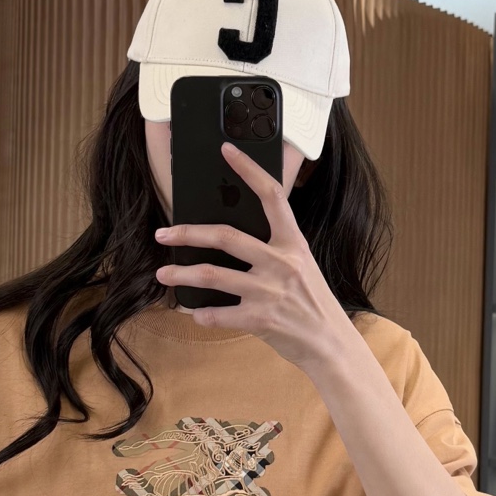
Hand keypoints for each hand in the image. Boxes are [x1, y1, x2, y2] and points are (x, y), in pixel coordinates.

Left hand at [154, 144, 354, 375]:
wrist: (331, 344)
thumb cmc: (312, 304)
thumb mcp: (301, 266)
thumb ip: (273, 250)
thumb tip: (230, 240)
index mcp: (292, 243)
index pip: (272, 196)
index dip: (249, 170)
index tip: (227, 150)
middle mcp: (281, 262)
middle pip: (225, 236)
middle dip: (188, 233)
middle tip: (164, 233)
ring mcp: (270, 291)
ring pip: (212, 276)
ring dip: (181, 274)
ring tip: (163, 273)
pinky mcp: (261, 319)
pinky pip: (218, 314)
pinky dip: (202, 314)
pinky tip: (196, 313)